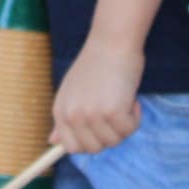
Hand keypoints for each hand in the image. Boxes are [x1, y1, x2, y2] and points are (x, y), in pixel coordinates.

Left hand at [51, 37, 143, 154]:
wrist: (112, 40)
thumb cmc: (96, 63)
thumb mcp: (73, 91)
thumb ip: (65, 117)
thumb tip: (52, 141)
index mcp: (60, 110)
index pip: (71, 147)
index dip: (90, 141)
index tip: (101, 128)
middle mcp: (73, 115)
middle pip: (95, 148)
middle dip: (109, 134)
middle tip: (114, 111)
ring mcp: (91, 115)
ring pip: (114, 141)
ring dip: (124, 124)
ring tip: (122, 100)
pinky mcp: (112, 112)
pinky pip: (129, 130)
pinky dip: (135, 117)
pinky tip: (132, 98)